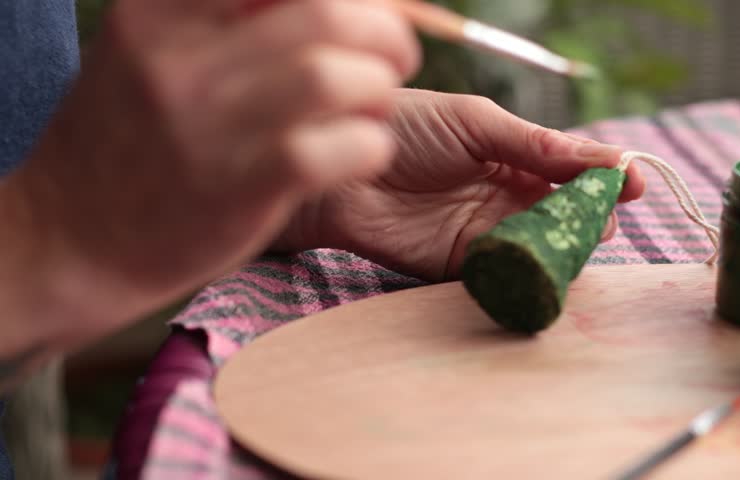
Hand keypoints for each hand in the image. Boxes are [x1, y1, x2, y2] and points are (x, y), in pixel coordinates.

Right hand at [2, 0, 419, 350]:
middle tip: (394, 57)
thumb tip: (336, 10)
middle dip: (383, 33)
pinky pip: (341, 147)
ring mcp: (209, 123)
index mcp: (162, 7)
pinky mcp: (241, 187)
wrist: (70, 236)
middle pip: (324, 13)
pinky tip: (362, 153)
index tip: (368, 11)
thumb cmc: (134, 140)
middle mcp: (180, 55)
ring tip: (373, 109)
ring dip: (378, 91)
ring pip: (335, 78)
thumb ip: (230, 18)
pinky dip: (370, 145)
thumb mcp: (155, 52)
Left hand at [275, 89, 645, 280]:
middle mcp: (506, 195)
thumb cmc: (403, 128)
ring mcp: (487, 232)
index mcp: (514, 154)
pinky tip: (545, 264)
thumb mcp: (475, 122)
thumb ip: (534, 144)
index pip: (572, 169)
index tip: (632, 182)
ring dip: (567, 246)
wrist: (339, 169)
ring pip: (545, 245)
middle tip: (602, 218)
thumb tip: (604, 159)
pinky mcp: (462, 265)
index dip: (604, 176)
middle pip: (566, 213)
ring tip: (578, 240)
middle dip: (591, 216)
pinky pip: (509, 271)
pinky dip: (531, 270)